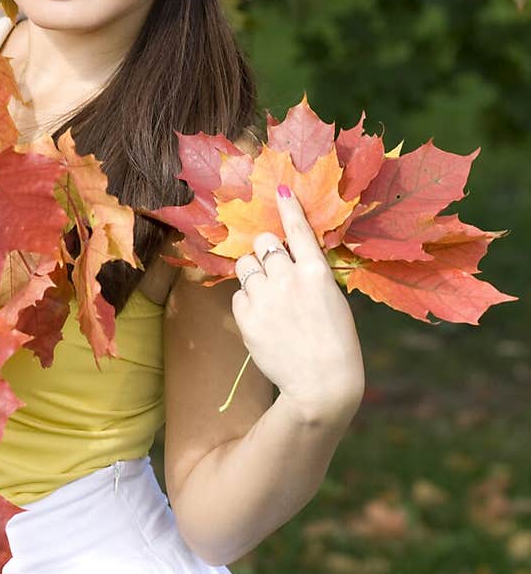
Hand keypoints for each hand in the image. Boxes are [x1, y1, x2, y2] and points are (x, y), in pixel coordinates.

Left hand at [230, 184, 364, 423]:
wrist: (321, 383)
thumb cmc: (335, 342)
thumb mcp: (332, 299)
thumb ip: (311, 274)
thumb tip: (291, 256)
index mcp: (317, 272)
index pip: (297, 229)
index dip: (288, 206)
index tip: (280, 189)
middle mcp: (289, 278)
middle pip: (263, 242)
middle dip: (265, 250)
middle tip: (273, 267)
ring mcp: (266, 298)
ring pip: (245, 265)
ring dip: (253, 272)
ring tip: (267, 294)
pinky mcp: (247, 318)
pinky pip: (238, 294)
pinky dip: (247, 300)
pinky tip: (263, 316)